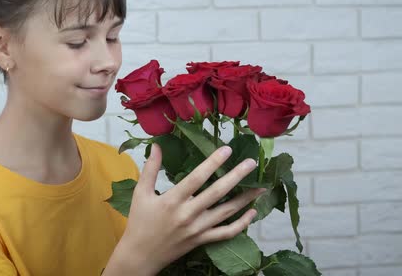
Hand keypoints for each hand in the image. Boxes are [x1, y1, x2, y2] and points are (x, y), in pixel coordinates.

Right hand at [106, 143, 264, 275]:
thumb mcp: (141, 193)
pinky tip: (251, 212)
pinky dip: (241, 224)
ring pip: (226, 212)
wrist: (140, 256)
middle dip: (236, 176)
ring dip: (245, 199)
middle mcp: (188, 214)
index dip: (212, 163)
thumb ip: (150, 169)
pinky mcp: (202, 240)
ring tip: (261, 187)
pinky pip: (226, 233)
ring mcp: (197, 229)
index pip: (197, 178)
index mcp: (172, 200)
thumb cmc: (140, 222)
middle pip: (217, 193)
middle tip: (251, 163)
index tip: (227, 150)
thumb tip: (157, 145)